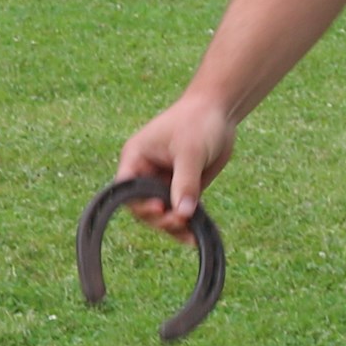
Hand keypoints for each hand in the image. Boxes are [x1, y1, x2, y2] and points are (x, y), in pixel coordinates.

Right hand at [113, 93, 240, 242]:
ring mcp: (164, 181)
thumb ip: (185, 182)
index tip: (159, 208)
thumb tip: (183, 214)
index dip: (138, 203)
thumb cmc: (198, 121)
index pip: (125, 189)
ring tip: (191, 234)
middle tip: (180, 220)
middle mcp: (146, 172)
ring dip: (174, 226)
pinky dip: (188, 223)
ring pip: (162, 213)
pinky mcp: (182, 187)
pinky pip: (180, 211)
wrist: (219, 110)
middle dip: (160, 218)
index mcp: (136, 158)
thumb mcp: (190, 151)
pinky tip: (198, 235)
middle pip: (142, 206)